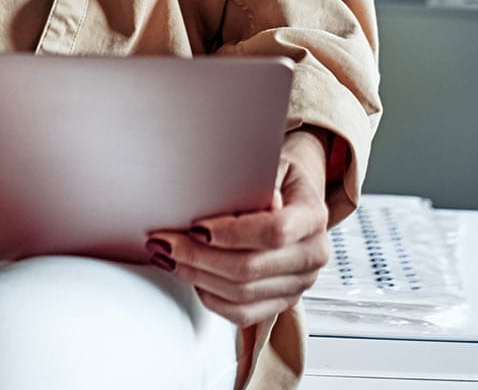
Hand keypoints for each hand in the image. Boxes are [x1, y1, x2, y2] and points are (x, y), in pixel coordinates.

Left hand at [146, 131, 331, 327]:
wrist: (296, 200)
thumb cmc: (279, 179)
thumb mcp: (271, 163)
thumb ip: (255, 178)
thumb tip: (233, 192)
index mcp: (313, 217)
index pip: (274, 232)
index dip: (231, 232)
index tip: (196, 226)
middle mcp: (312, 255)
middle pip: (250, 268)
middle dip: (198, 256)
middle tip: (164, 242)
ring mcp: (299, 284)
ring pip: (242, 294)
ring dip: (197, 277)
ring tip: (168, 258)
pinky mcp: (282, 302)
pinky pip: (242, 313)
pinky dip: (210, 297)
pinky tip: (190, 276)